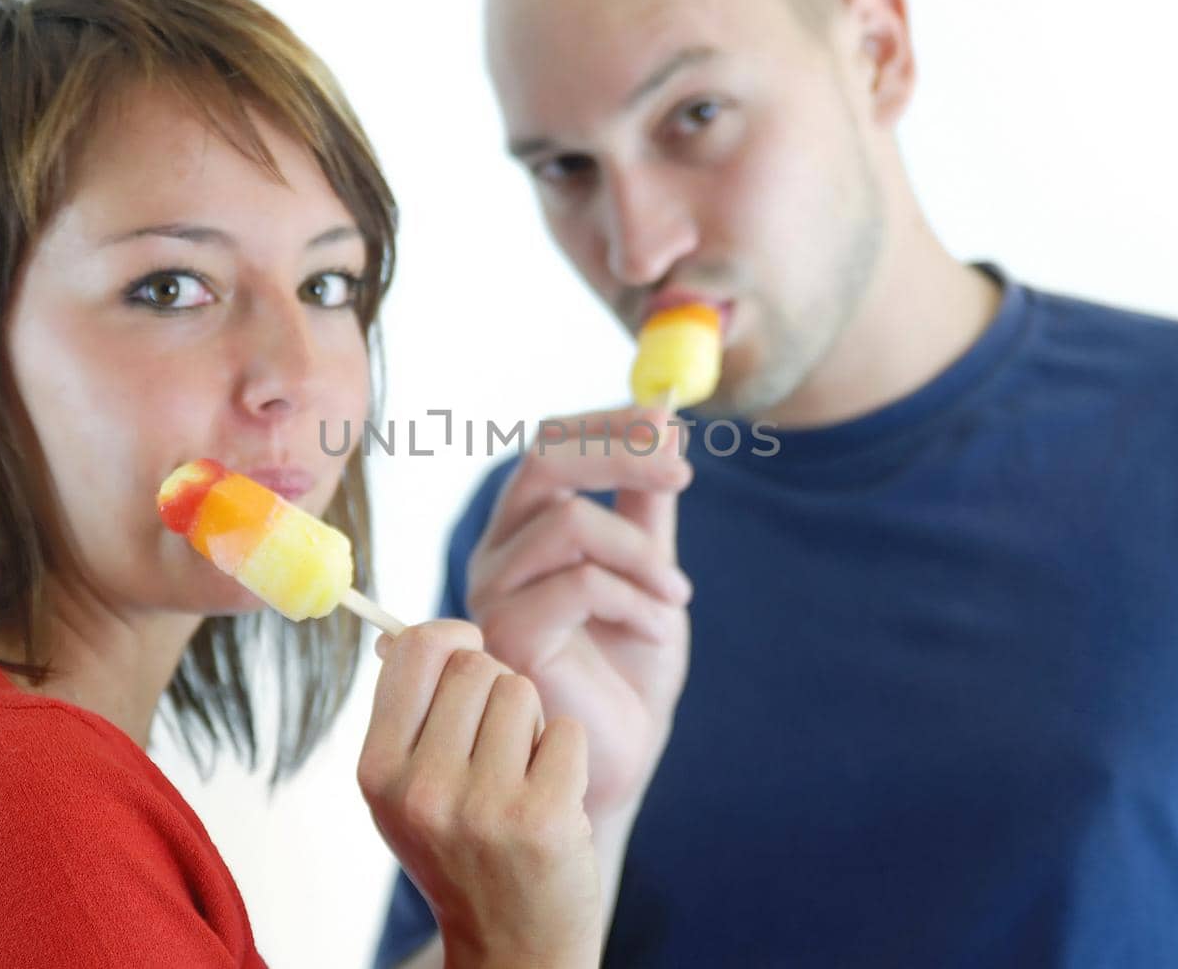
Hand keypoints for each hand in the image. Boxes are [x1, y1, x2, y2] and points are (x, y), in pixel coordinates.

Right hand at [358, 621, 599, 968]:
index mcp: (377, 773)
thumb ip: (404, 712)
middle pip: (475, 665)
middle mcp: (422, 789)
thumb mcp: (407, 791)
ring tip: (519, 778)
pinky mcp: (542, 817)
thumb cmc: (463, 853)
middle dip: (495, 689)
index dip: (448, 636)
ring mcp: (482, 805)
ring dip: (531, 725)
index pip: (413, 652)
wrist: (511, 946)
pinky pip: (566, 731)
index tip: (466, 647)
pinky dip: (566, 756)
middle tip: (495, 747)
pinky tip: (550, 800)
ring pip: (522, 692)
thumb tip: (396, 634)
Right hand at [467, 407, 692, 818]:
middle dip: (620, 453)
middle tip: (684, 472)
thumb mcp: (650, 571)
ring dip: (643, 555)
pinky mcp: (506, 635)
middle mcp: (498, 553)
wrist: (621, 758)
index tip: (670, 423)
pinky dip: (636, 601)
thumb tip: (664, 420)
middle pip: (542, 459)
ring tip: (678, 598)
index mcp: (525, 529)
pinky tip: (657, 632)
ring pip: (569, 522)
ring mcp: (493, 593)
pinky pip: (580, 584)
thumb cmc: (630, 670)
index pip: (550, 444)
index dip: (609, 424)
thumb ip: (648, 506)